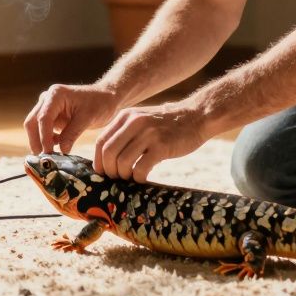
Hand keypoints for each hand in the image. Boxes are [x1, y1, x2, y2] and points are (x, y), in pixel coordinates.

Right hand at [24, 83, 123, 154]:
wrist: (107, 98)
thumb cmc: (100, 103)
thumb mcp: (87, 118)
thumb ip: (72, 134)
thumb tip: (61, 151)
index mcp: (55, 95)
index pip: (43, 118)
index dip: (43, 137)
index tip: (48, 153)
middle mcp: (47, 99)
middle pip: (32, 122)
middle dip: (36, 141)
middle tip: (43, 158)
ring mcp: (48, 107)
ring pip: (35, 127)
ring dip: (41, 142)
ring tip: (52, 156)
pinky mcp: (52, 117)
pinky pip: (44, 131)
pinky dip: (48, 141)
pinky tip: (59, 146)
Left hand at [93, 102, 208, 181]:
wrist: (196, 116)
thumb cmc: (166, 125)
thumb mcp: (141, 120)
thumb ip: (125, 134)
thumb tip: (106, 160)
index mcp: (125, 117)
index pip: (101, 142)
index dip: (99, 161)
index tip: (104, 173)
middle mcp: (134, 123)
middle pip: (109, 153)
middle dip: (110, 171)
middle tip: (118, 178)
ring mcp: (148, 134)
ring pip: (122, 162)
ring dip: (124, 176)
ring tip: (132, 178)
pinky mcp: (161, 146)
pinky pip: (141, 168)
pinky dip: (139, 178)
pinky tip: (144, 178)